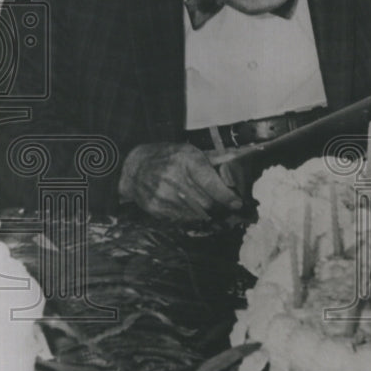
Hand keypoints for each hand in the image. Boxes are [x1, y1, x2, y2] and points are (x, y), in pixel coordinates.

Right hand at [118, 142, 243, 222]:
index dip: (227, 196)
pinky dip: (191, 216)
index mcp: (186, 160)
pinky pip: (183, 219)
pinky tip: (191, 209)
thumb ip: (213, 161)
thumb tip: (237, 164)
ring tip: (212, 210)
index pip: (212, 183)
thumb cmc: (167, 158)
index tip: (237, 203)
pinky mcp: (156, 207)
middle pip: (207, 202)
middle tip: (226, 209)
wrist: (133, 167)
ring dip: (208, 214)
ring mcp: (163, 194)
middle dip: (220, 207)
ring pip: (197, 213)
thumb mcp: (188, 152)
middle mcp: (174, 177)